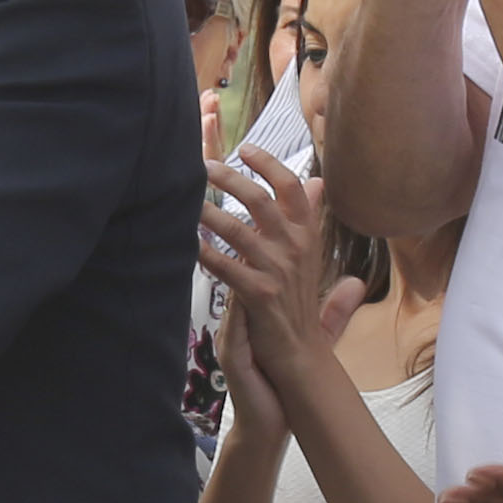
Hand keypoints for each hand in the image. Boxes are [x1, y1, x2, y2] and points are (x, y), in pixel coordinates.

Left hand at [196, 149, 361, 370]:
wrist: (302, 354)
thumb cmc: (299, 302)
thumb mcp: (311, 254)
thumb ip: (310, 217)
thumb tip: (317, 182)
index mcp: (309, 235)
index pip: (292, 188)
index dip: (269, 164)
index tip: (245, 148)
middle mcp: (296, 248)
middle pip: (260, 200)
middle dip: (229, 179)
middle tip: (203, 167)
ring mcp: (278, 271)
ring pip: (237, 229)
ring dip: (208, 212)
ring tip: (186, 200)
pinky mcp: (259, 295)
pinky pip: (224, 266)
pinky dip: (203, 251)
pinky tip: (185, 242)